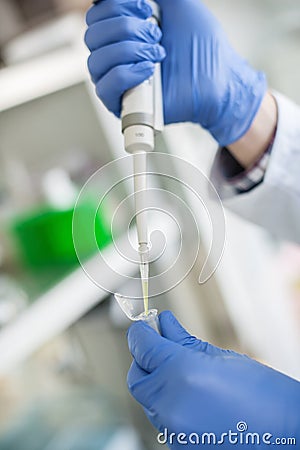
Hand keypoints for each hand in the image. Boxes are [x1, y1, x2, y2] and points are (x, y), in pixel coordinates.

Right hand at [85, 0, 266, 145]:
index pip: (96, 16)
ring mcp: (119, 81)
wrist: (218, 79)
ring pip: (96, 61)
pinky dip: (126, 74)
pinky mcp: (124, 105)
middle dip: (126, 29)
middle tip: (156, 34)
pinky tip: (149, 70)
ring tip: (158, 54)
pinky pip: (106, 88)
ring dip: (129, 51)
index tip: (145, 7)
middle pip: (92, 36)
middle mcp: (116, 56)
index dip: (116, 7)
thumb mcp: (178, 5)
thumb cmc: (202, 48)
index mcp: (122, 33)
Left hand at [127, 311, 299, 448]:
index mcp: (181, 374)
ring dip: (157, 380)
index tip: (145, 326)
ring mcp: (173, 430)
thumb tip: (166, 325)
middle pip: (138, 376)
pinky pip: (162, 417)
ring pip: (149, 398)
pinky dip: (169, 402)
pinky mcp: (179, 445)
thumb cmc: (266, 398)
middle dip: (145, 358)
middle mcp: (171, 404)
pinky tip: (190, 393)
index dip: (141, 332)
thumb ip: (186, 341)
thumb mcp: (224, 358)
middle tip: (161, 344)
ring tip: (182, 370)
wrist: (289, 436)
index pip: (143, 347)